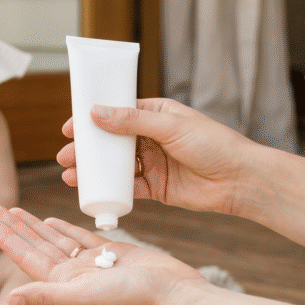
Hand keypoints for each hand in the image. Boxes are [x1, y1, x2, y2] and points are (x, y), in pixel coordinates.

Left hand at [0, 205, 207, 304]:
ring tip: (14, 210)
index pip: (27, 258)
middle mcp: (73, 275)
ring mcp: (91, 265)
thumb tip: (11, 301)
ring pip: (55, 240)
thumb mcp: (84, 296)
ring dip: (34, 225)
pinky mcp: (112, 254)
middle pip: (36, 245)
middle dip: (15, 227)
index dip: (7, 239)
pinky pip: (80, 238)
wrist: (174, 297)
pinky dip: (64, 228)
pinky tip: (50, 219)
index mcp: (63, 285)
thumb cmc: (132, 301)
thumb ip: (47, 296)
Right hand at [57, 98, 253, 214]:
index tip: (70, 127)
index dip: (92, 119)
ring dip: (93, 170)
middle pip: (110, 142)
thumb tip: (96, 112)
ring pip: (114, 166)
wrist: (239, 180)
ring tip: (70, 175)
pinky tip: (93, 192)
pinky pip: (127, 188)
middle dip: (86, 149)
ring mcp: (152, 163)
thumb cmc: (213, 144)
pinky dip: (109, 190)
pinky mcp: (156, 188)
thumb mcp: (170, 126)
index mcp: (155, 115)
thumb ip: (133, 121)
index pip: (116, 113)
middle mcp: (151, 138)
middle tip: (65, 155)